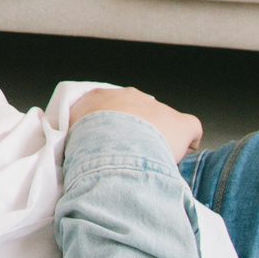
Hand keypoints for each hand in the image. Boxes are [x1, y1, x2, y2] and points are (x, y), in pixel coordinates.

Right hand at [73, 86, 202, 162]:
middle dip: (134, 129)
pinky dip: (188, 141)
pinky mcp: (181, 123)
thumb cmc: (87, 141)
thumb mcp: (68, 133)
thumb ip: (72, 135)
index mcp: (101, 97)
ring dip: (157, 138)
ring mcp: (157, 108)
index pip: (107, 107)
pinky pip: (190, 129)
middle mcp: (130, 97)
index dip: (109, 126)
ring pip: (161, 122)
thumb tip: (71, 149)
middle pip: (135, 112)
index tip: (109, 141)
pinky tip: (182, 153)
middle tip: (128, 152)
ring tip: (150, 160)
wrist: (109, 144)